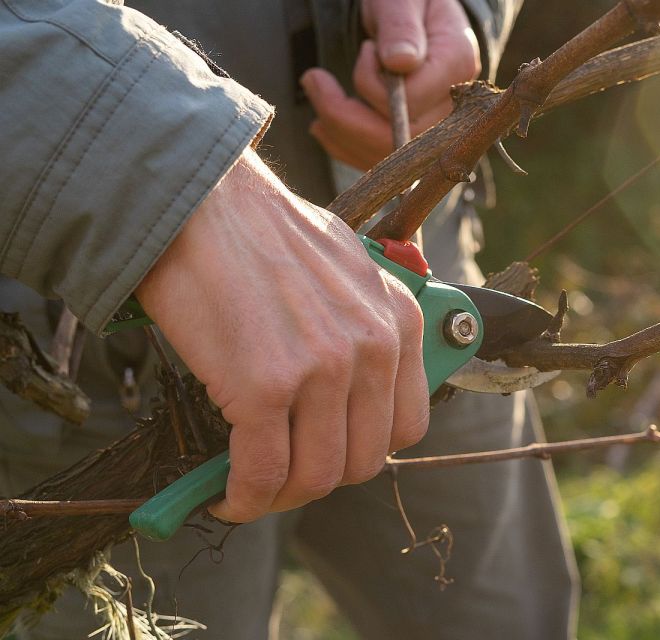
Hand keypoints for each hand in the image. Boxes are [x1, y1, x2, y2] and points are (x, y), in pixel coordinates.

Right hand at [136, 148, 429, 522]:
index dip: (363, 451)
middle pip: (363, 461)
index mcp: (400, 321)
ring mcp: (322, 370)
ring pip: (315, 477)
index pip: (408, 427)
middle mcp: (373, 348)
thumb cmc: (264, 232)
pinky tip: (226, 495)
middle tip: (281, 474)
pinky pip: (263, 473)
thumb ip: (369, 323)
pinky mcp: (265, 387)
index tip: (328, 453)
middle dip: (319, 478)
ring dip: (279, 496)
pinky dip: (244, 498)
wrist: (200, 201)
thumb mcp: (350, 267)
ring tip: (250, 487)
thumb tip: (361, 379)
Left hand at [301, 0, 481, 169]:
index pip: (411, 101)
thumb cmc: (408, 2)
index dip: (374, 84)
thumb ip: (400, 26)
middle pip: (396, 138)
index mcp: (457, 64)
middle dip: (344, 115)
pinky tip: (324, 122)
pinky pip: (376, 160)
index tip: (366, 51)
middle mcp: (454, 105)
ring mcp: (437, 128)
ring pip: (382, 155)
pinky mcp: (416, 141)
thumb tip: (400, 63)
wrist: (418, 17)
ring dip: (338, 130)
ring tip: (316, 92)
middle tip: (313, 79)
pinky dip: (343, 145)